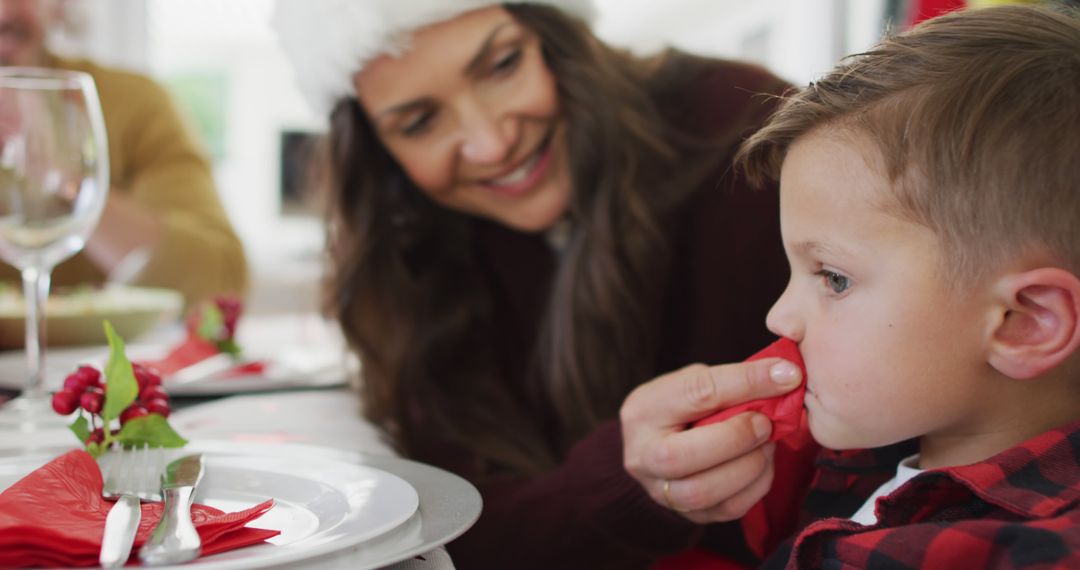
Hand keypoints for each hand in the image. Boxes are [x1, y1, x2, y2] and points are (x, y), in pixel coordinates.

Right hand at [620, 358, 801, 523]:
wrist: (658, 447)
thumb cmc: (681, 408)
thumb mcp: (694, 383)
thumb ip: (730, 382)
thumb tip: (785, 376)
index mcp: (643, 410)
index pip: (695, 393)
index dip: (745, 382)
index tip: (786, 374)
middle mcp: (642, 455)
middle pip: (682, 456)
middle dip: (736, 438)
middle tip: (766, 423)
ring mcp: (661, 490)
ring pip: (703, 490)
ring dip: (748, 465)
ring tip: (766, 444)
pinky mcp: (688, 514)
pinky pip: (727, 508)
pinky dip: (756, 485)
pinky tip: (762, 464)